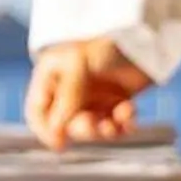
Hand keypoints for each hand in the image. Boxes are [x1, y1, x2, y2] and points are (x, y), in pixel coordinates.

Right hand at [25, 38, 154, 150]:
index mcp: (51, 76)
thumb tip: (56, 134)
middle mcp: (69, 90)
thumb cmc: (105, 42)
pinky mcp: (116, 103)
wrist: (143, 37)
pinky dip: (122, 125)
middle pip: (66, 125)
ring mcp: (93, 98)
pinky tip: (129, 112)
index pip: (37, 110)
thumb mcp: (77, 66)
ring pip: (91, 129)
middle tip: (95, 125)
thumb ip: (66, 99)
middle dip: (82, 129)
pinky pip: (114, 126)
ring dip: (104, 130)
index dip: (45, 129)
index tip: (59, 143)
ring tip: (117, 122)